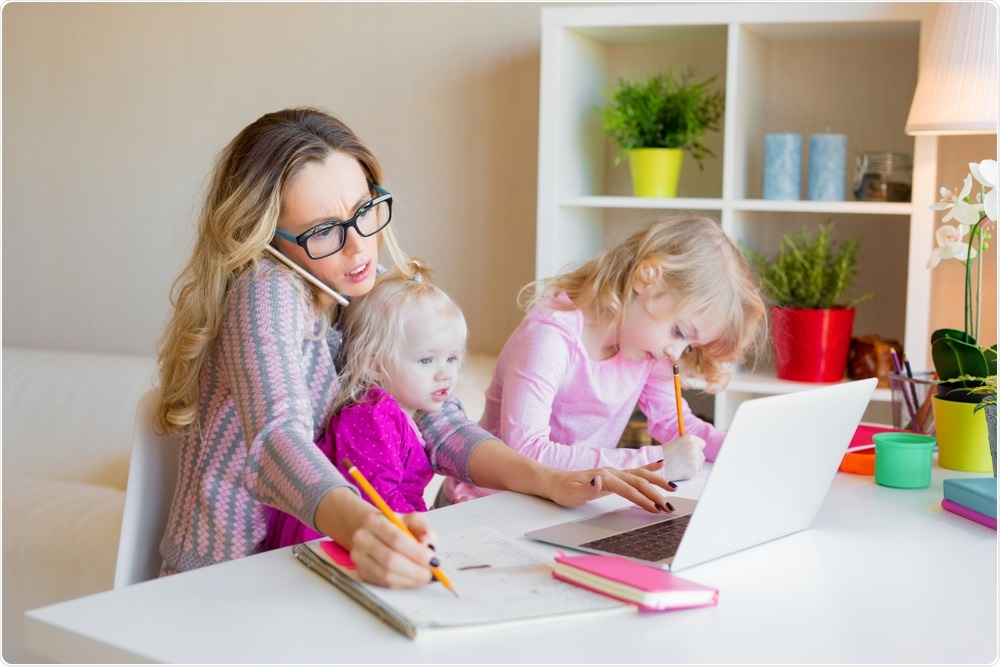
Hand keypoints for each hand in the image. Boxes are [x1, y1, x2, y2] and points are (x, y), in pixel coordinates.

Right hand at [348, 511, 438, 587]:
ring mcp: (359, 557)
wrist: (376, 533)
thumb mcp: (413, 520)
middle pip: (390, 559)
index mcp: (374, 520)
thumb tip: (428, 545)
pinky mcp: (362, 572)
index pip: (397, 539)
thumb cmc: (397, 526)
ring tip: (424, 577)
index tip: (433, 561)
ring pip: (386, 574)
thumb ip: (424, 530)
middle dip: (415, 570)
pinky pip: (383, 583)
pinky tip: (412, 579)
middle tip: (431, 574)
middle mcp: (362, 538)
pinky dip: (402, 583)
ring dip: (409, 579)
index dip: (417, 553)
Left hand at [544, 460, 673, 511]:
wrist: (555, 482)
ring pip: (641, 475)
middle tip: (669, 506)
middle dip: (656, 493)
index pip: (629, 489)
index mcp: (605, 477)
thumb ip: (588, 488)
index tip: (655, 509)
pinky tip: (660, 465)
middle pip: (639, 481)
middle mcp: (612, 472)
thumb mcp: (572, 494)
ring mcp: (614, 472)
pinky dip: (649, 468)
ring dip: (657, 481)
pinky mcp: (614, 475)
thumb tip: (600, 481)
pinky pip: (635, 471)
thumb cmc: (563, 490)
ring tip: (673, 488)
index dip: (643, 499)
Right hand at [660, 434, 705, 480]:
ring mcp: (695, 459)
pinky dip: (689, 472)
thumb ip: (687, 444)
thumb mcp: (676, 443)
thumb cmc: (664, 454)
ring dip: (692, 466)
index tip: (690, 452)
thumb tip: (697, 448)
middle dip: (695, 458)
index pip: (702, 444)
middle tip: (682, 460)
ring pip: (700, 464)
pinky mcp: (694, 469)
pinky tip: (680, 470)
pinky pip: (695, 472)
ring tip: (680, 465)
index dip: (696, 448)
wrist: (656, 466)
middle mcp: (694, 447)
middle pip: (701, 455)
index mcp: (690, 438)